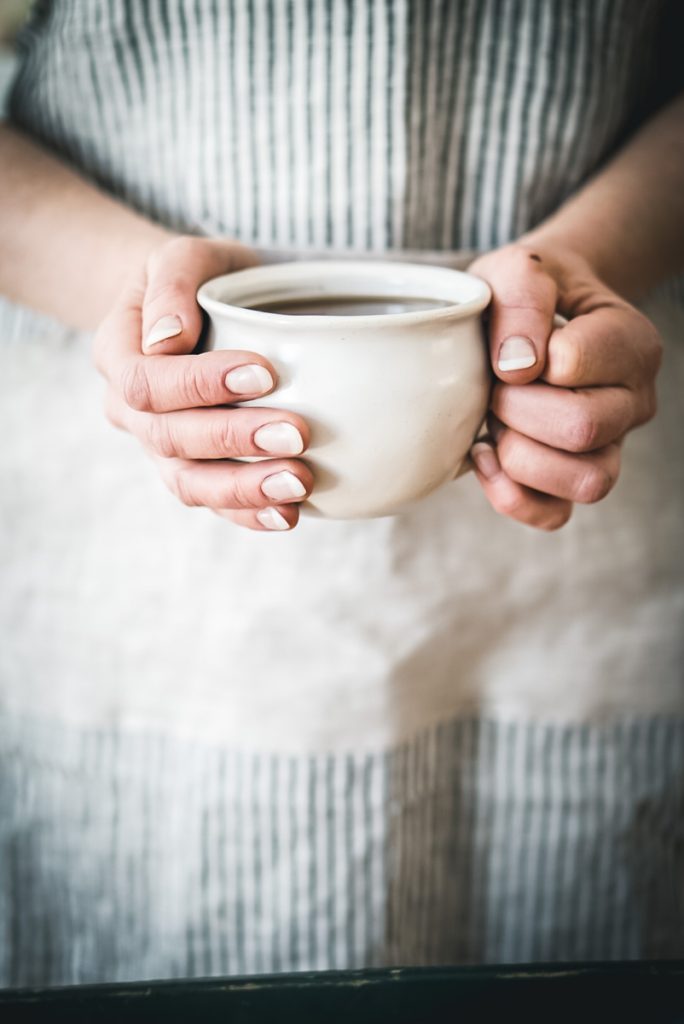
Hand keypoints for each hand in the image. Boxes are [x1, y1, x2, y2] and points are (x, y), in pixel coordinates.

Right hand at [93, 236, 312, 530]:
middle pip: (170, 438)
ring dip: (245, 488)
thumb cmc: (194, 277)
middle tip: (298, 434)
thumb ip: (172, 282)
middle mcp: (130, 410)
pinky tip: (287, 515)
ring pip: (189, 482)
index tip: (266, 372)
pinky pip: (214, 503)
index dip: (200, 384)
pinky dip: (248, 513)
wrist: (195, 309)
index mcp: (118, 353)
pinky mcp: (195, 470)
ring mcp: (160, 447)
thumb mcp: (182, 254)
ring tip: (299, 485)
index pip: (146, 382)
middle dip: (235, 439)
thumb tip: (168, 339)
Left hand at [467, 242, 662, 529]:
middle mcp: (632, 401)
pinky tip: (484, 455)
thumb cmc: (526, 295)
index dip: (527, 356)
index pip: (575, 363)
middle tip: (496, 385)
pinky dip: (511, 495)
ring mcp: (609, 447)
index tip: (511, 344)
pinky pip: (555, 515)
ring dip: (520, 455)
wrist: (530, 319)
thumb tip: (518, 367)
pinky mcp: (574, 481)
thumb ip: (523, 296)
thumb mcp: (518, 268)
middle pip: (582, 429)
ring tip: (496, 422)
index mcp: (630, 343)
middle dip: (516, 408)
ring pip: (586, 482)